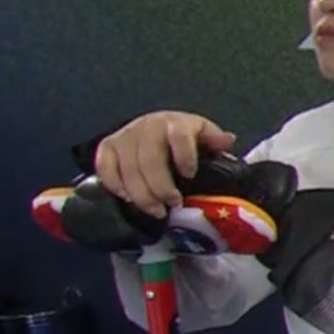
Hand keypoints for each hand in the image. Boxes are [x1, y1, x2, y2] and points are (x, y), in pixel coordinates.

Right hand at [93, 112, 236, 217]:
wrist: (153, 127)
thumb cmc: (183, 136)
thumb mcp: (203, 134)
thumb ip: (215, 140)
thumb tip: (227, 140)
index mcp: (175, 123)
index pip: (179, 137)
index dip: (185, 157)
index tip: (190, 176)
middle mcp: (147, 126)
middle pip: (150, 159)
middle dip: (161, 187)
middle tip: (173, 205)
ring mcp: (125, 136)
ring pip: (128, 169)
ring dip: (141, 194)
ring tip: (156, 210)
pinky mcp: (107, 146)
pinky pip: (105, 168)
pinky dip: (115, 186)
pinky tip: (128, 199)